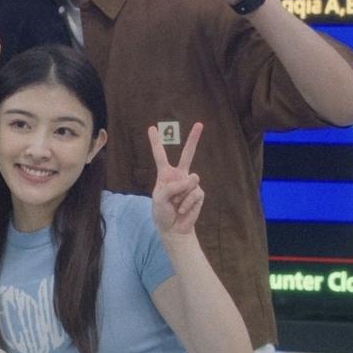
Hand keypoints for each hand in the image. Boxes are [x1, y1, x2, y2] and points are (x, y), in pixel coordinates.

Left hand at [148, 122, 204, 237]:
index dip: (156, 142)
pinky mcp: (199, 193)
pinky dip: (187, 204)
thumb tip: (194, 178)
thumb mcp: (159, 198)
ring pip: (191, 180)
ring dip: (181, 196)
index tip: (152, 128)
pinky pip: (195, 194)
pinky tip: (183, 209)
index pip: (160, 155)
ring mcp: (190, 184)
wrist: (173, 228)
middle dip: (194, 139)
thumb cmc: (162, 212)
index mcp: (165, 174)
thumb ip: (173, 186)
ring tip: (175, 205)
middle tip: (200, 124)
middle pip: (187, 154)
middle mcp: (179, 176)